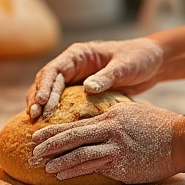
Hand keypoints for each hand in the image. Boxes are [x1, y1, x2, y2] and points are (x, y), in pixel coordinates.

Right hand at [26, 38, 164, 119]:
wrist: (151, 63)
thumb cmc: (138, 58)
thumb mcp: (125, 66)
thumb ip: (107, 76)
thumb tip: (88, 88)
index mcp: (79, 55)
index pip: (54, 70)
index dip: (45, 85)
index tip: (42, 102)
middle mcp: (73, 66)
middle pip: (46, 82)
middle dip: (38, 99)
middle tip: (34, 117)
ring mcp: (75, 80)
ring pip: (50, 93)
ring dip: (42, 107)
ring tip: (36, 125)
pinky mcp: (81, 93)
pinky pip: (62, 103)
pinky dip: (54, 113)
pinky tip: (51, 129)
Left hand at [31, 101, 183, 183]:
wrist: (181, 140)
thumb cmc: (161, 126)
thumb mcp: (135, 114)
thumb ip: (116, 117)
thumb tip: (100, 122)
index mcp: (112, 116)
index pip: (76, 123)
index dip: (54, 130)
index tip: (38, 136)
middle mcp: (110, 128)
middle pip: (72, 136)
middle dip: (49, 144)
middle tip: (32, 151)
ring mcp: (115, 146)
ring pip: (78, 152)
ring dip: (58, 160)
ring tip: (43, 167)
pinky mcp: (121, 163)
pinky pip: (91, 166)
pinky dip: (74, 170)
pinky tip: (62, 175)